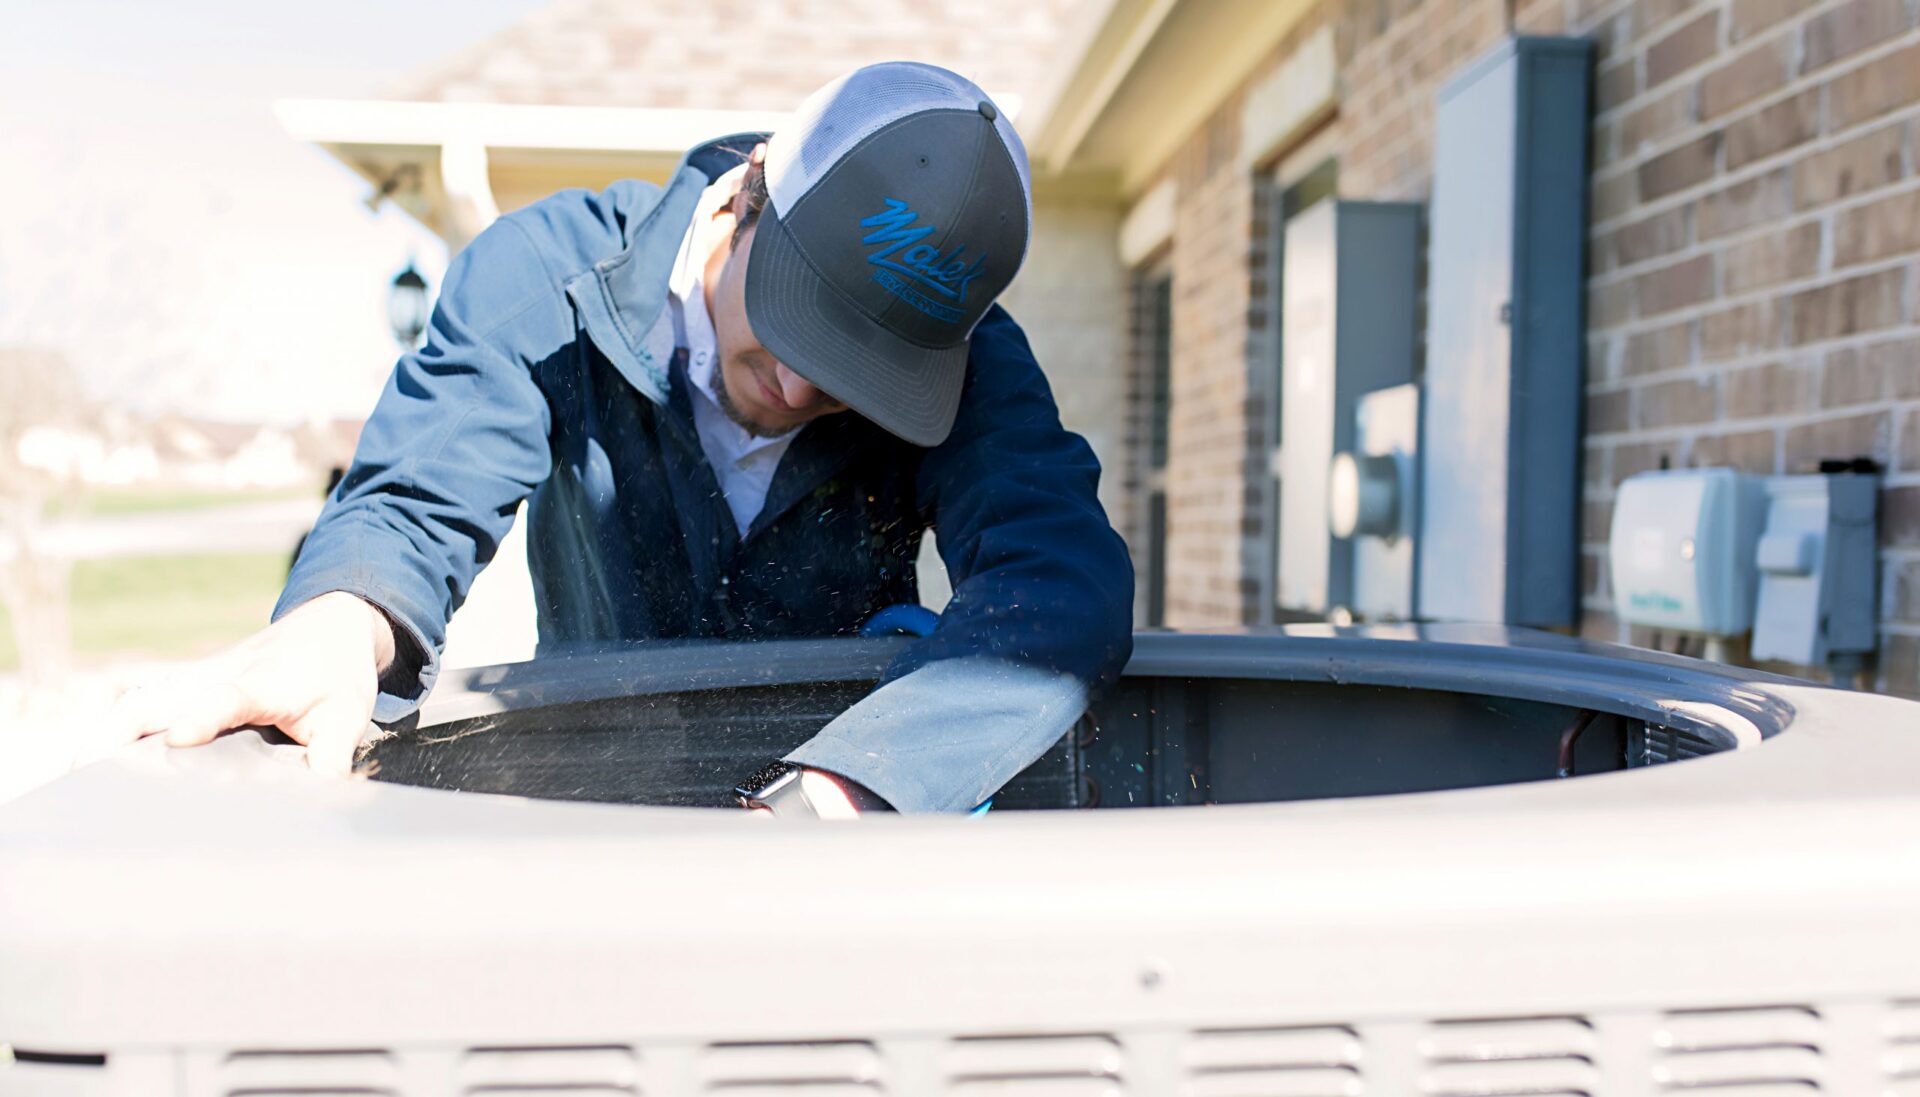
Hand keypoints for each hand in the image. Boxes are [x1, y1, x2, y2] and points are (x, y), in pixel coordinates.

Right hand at [110, 591, 396, 774]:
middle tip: (87, 768)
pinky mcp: (184, 683)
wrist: (329, 626)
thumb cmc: (338, 675)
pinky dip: (111, 724)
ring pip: (139, 697)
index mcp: (264, 683)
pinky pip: (140, 700)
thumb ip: (332, 754)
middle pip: (159, 696)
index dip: (204, 716)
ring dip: (106, 729)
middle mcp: (220, 675)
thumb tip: (320, 794)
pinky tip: (86, 755)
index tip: (179, 736)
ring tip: (75, 771)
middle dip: (121, 729)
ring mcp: (195, 678)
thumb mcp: (349, 715)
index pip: (228, 698)